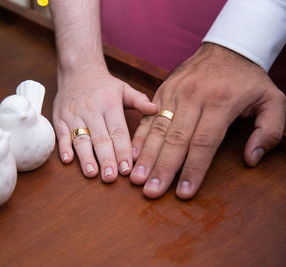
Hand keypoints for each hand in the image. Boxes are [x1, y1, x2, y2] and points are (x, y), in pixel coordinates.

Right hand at [53, 64, 156, 181]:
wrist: (77, 69)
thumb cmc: (104, 84)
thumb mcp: (124, 88)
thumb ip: (139, 100)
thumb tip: (157, 109)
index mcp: (110, 103)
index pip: (118, 131)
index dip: (123, 151)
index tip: (127, 168)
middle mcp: (91, 109)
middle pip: (100, 138)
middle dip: (106, 159)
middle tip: (111, 178)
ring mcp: (73, 114)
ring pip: (80, 138)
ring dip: (86, 157)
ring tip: (92, 174)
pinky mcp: (59, 117)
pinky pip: (61, 133)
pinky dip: (63, 147)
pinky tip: (68, 160)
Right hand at [130, 43, 285, 198]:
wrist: (226, 48)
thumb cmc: (248, 79)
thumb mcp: (273, 100)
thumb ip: (270, 130)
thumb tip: (250, 159)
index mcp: (221, 102)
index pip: (204, 143)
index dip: (193, 170)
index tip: (183, 193)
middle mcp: (193, 97)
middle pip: (176, 140)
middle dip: (163, 168)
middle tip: (151, 192)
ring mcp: (174, 93)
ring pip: (158, 129)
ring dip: (146, 156)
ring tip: (137, 178)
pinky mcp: (162, 90)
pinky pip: (148, 117)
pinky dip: (139, 136)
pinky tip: (132, 154)